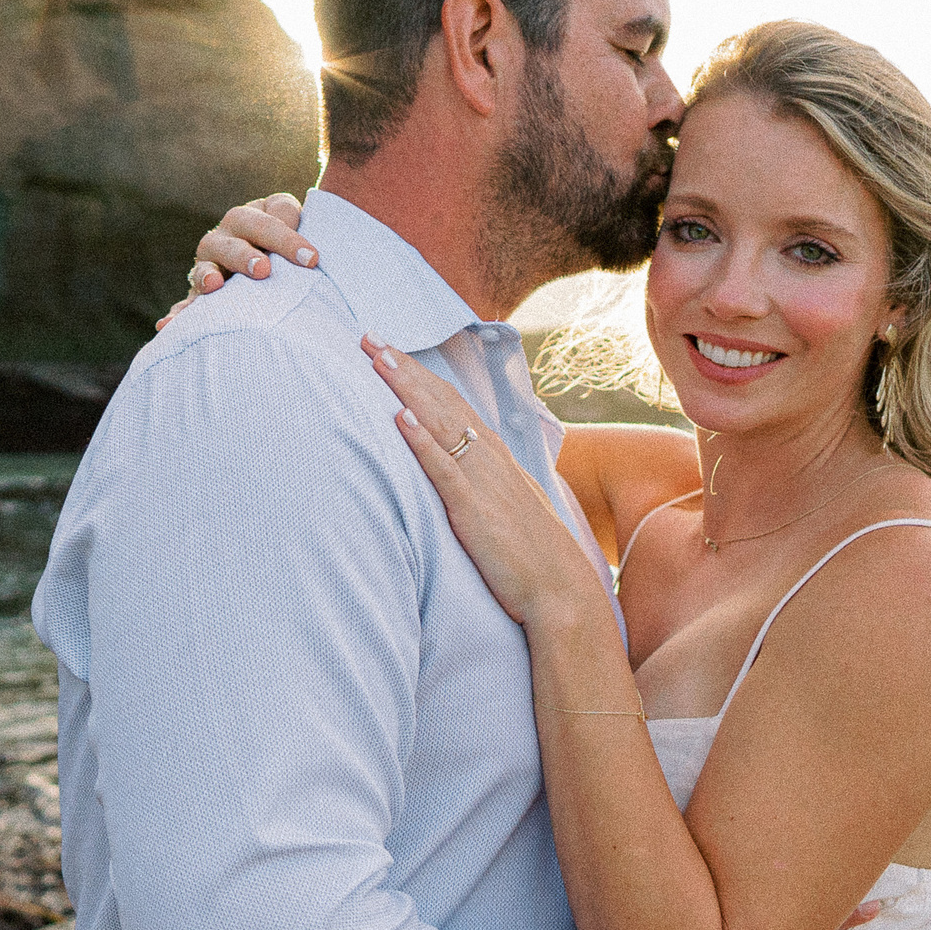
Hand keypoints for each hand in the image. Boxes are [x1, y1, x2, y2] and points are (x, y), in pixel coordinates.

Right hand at [158, 193, 316, 327]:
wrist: (264, 262)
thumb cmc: (286, 245)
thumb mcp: (292, 226)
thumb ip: (292, 222)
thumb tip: (295, 232)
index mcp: (248, 217)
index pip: (266, 223)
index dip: (288, 239)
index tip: (312, 260)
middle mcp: (223, 237)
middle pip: (231, 243)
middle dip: (245, 255)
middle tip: (263, 270)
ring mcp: (208, 265)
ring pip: (205, 269)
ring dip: (208, 276)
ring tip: (214, 286)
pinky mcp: (198, 293)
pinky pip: (186, 304)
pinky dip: (178, 314)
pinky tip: (166, 325)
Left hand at [363, 335, 597, 630]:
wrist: (562, 594)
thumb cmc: (534, 561)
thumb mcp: (511, 512)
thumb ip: (488, 489)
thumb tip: (464, 477)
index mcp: (498, 459)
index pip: (454, 404)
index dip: (421, 375)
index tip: (390, 351)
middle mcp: (491, 460)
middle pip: (442, 400)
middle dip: (404, 366)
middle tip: (368, 335)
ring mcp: (484, 483)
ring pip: (440, 423)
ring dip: (407, 388)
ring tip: (376, 358)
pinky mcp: (474, 511)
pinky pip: (445, 470)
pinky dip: (422, 441)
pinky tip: (401, 418)